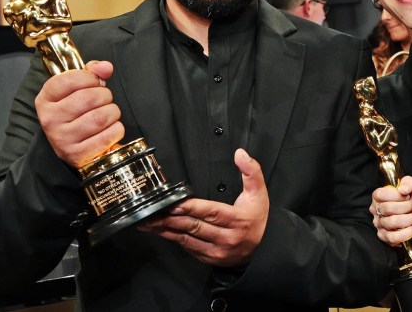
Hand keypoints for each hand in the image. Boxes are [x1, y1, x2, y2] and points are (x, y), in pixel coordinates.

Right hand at [35, 60, 124, 167]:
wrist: (71, 148)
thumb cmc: (76, 114)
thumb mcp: (76, 90)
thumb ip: (91, 73)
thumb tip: (106, 67)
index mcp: (45, 99)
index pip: (69, 79)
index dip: (89, 77)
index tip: (95, 82)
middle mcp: (50, 119)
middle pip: (88, 98)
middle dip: (105, 95)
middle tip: (104, 100)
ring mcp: (62, 139)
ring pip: (100, 117)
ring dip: (113, 112)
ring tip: (109, 114)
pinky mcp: (78, 154)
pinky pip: (109, 135)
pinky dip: (117, 129)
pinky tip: (111, 128)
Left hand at [138, 148, 269, 266]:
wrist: (263, 249)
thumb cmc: (257, 217)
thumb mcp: (259, 192)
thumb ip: (251, 171)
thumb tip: (240, 153)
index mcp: (238, 220)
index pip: (211, 212)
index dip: (192, 208)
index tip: (174, 204)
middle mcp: (227, 237)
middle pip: (195, 226)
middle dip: (171, 219)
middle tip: (152, 213)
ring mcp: (217, 251)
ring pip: (188, 239)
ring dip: (167, 230)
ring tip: (149, 223)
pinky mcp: (210, 258)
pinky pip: (189, 247)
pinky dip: (175, 238)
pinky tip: (162, 231)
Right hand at [370, 176, 411, 246]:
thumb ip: (409, 181)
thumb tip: (402, 189)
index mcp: (379, 196)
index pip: (380, 194)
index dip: (396, 196)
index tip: (406, 196)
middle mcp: (376, 210)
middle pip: (387, 208)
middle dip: (405, 207)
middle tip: (410, 207)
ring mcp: (379, 225)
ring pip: (392, 222)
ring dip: (408, 220)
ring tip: (411, 218)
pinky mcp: (385, 238)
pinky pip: (393, 237)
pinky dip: (407, 233)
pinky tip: (410, 229)